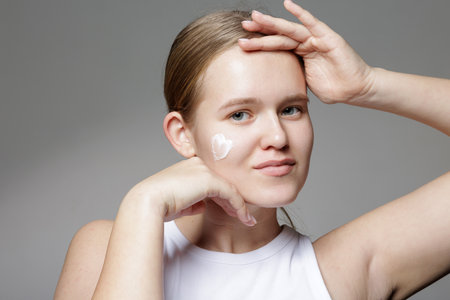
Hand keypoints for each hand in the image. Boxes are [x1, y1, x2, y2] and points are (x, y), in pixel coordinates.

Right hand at [128, 157, 255, 225]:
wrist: (148, 201)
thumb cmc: (159, 204)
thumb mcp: (179, 202)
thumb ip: (193, 201)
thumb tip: (203, 205)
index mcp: (190, 167)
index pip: (213, 181)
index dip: (224, 196)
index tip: (232, 211)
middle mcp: (198, 164)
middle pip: (223, 183)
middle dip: (235, 200)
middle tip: (244, 216)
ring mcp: (204, 170)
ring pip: (229, 188)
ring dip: (240, 206)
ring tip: (247, 220)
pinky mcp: (209, 179)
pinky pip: (230, 194)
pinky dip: (239, 207)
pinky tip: (244, 218)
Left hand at [239, 0, 374, 103]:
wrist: (355, 89)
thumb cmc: (334, 87)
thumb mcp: (304, 83)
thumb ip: (290, 78)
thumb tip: (271, 87)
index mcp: (298, 54)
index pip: (275, 46)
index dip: (259, 43)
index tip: (241, 42)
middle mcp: (305, 44)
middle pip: (279, 35)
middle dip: (260, 31)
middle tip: (243, 26)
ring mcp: (316, 39)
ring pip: (290, 29)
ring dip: (272, 23)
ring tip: (256, 18)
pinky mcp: (328, 38)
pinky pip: (312, 24)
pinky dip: (300, 14)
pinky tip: (288, 5)